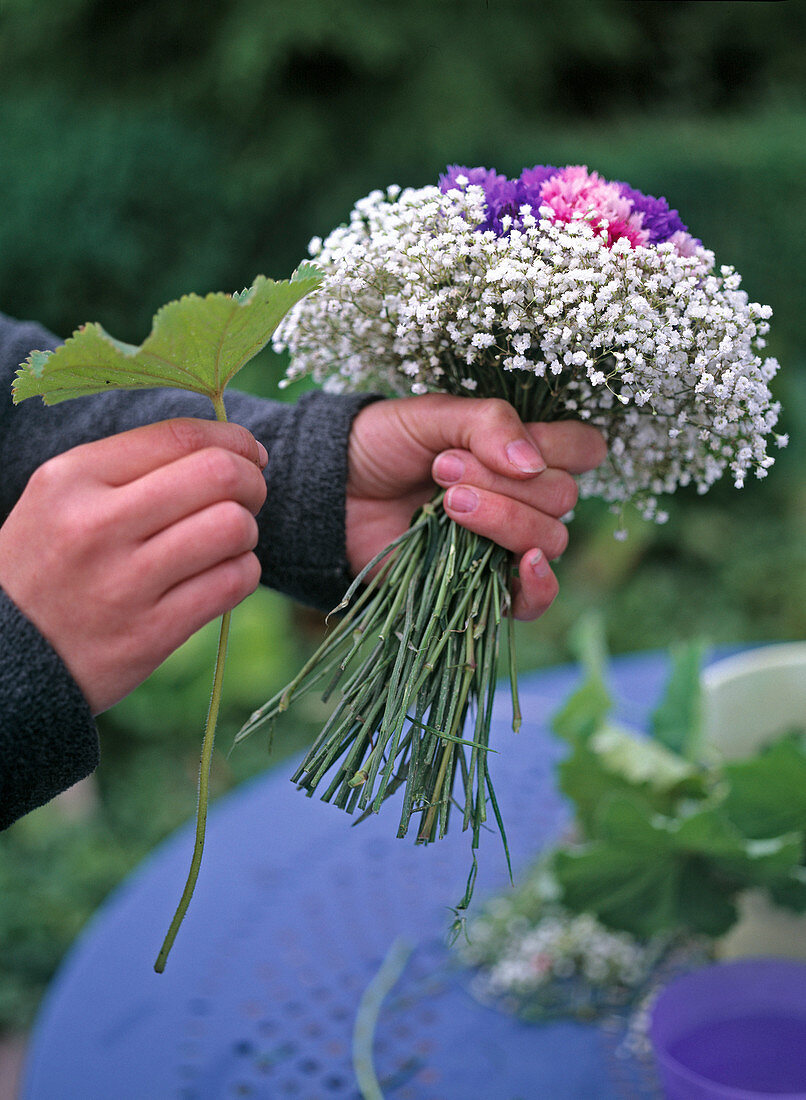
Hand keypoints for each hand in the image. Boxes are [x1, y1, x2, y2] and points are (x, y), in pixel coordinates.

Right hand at [0, 419, 267, 713]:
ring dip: (246, 532)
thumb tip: (228, 449)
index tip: (250, 452)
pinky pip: (233, 582)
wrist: (5, 656)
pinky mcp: (150, 634)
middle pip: (219, 475)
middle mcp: (97, 524)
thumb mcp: (61, 499)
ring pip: (234, 528)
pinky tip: (221, 575)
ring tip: (227, 542)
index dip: (233, 439)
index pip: (180, 436)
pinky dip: (242, 573)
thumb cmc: (48, 566)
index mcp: (72, 478)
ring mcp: (124, 583)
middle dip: (252, 482)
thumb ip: (132, 468)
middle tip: (249, 497)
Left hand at [346, 396, 606, 619]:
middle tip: (442, 469)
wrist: (332, 492)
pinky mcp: (483, 588)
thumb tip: (533, 463)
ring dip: (503, 518)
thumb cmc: (382, 444)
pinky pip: (534, 601)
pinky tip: (521, 563)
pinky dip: (537, 585)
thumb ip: (487, 424)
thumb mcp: (431, 415)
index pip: (582, 450)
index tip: (501, 443)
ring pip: (549, 540)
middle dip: (503, 482)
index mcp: (521, 452)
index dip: (561, 448)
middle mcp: (524, 499)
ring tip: (446, 502)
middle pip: (562, 497)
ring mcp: (505, 545)